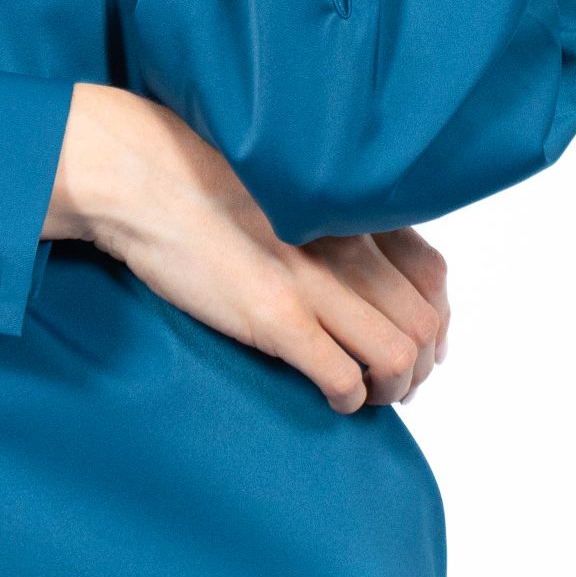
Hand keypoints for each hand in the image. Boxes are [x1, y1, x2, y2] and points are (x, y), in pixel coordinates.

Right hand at [44, 82, 448, 411]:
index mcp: (350, 210)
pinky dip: (349, 398)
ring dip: (390, 388)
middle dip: (417, 367)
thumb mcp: (286, 188)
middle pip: (424, 323)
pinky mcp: (275, 316)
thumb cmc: (200, 182)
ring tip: (365, 394)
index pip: (432, 276)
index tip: (418, 345)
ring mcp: (314, 282)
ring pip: (398, 356)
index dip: (435, 322)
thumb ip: (328, 219)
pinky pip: (343, 376)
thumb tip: (356, 263)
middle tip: (392, 385)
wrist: (140, 178)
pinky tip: (331, 398)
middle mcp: (346, 244)